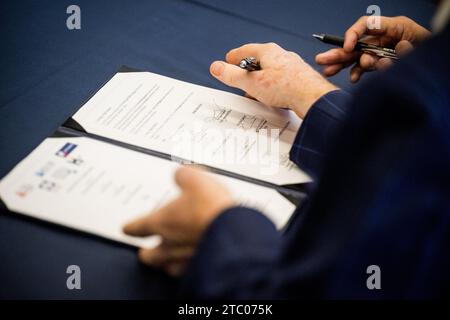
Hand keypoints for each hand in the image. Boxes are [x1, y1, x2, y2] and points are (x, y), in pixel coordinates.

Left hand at [123, 166, 233, 276]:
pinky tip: (193, 260)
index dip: (131, 227)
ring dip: (167, 262)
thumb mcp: (195, 179)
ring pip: (168, 267)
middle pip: (149, 255)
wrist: (233, 231)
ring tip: (168, 260)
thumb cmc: (210, 208)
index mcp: (161, 221)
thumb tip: (182, 175)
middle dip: (147, 252)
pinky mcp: (203, 266)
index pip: (137, 227)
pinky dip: (188, 266)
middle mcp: (170, 244)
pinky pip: (189, 270)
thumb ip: (183, 176)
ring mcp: (185, 259)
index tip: (127, 228)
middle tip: (146, 252)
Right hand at [210, 43, 337, 118]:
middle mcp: (281, 56)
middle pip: (258, 61)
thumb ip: (232, 75)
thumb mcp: (251, 82)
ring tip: (255, 93)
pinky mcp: (299, 78)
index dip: (233, 57)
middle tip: (239, 80)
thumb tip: (216, 67)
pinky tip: (272, 98)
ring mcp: (292, 67)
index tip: (227, 61)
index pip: (245, 50)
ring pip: (270, 72)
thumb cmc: (286, 87)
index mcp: (268, 52)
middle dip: (247, 72)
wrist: (312, 97)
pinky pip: (281, 81)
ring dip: (261, 82)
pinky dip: (273, 88)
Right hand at [315, 16, 429, 81]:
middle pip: (356, 44)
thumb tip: (399, 49)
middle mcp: (383, 39)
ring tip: (328, 71)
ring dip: (342, 65)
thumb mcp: (422, 41)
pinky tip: (352, 79)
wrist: (437, 66)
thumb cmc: (431, 49)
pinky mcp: (380, 64)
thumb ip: (409, 48)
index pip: (367, 25)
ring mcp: (380, 52)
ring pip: (356, 57)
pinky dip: (357, 74)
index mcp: (394, 27)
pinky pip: (364, 69)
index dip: (354, 34)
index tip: (348, 48)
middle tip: (321, 59)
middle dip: (338, 53)